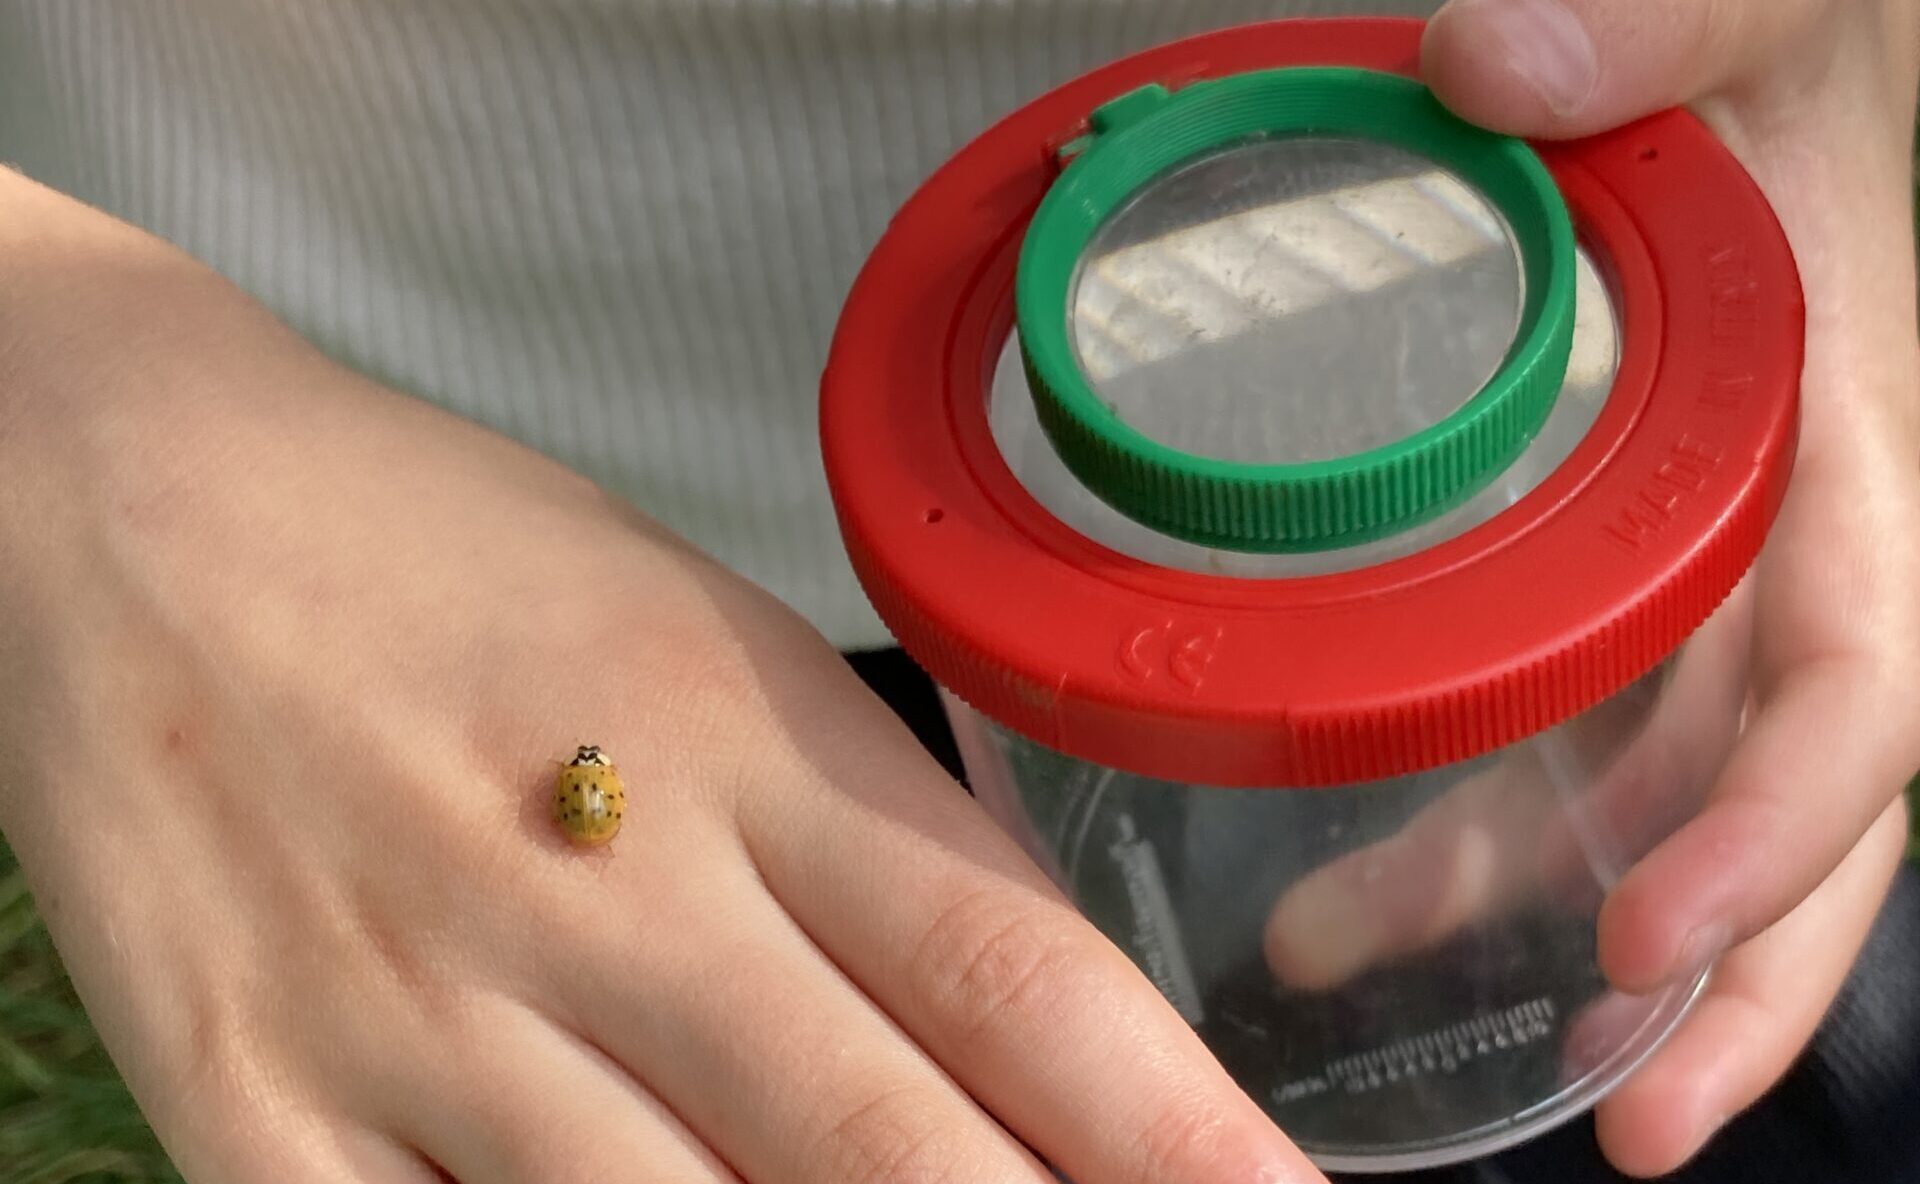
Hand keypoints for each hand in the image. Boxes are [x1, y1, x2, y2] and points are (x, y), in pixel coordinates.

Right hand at [0, 172, 1324, 1183]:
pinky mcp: (255, 1095)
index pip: (1006, 964)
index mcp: (734, 738)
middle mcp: (595, 884)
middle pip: (879, 1139)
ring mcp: (419, 1007)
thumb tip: (1020, 1021)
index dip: (1172, 1124)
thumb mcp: (706, 633)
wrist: (140, 505)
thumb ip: (865, 822)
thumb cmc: (455, 559)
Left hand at [1420, 0, 1919, 1173]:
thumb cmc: (1800, 42)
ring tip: (1349, 968)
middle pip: (1779, 802)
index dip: (1777, 829)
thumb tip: (1495, 60)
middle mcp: (1790, 528)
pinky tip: (1369, 863)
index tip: (1652, 943)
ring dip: (1528, 898)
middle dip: (1717, 977)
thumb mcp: (1763, 8)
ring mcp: (1711, 553)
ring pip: (1653, 778)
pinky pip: (1582, 708)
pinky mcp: (1630, 547)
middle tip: (1615, 1131)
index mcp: (1847, 434)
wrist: (1788, 45)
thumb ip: (1663, 22)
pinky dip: (1498, 804)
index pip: (1862, 683)